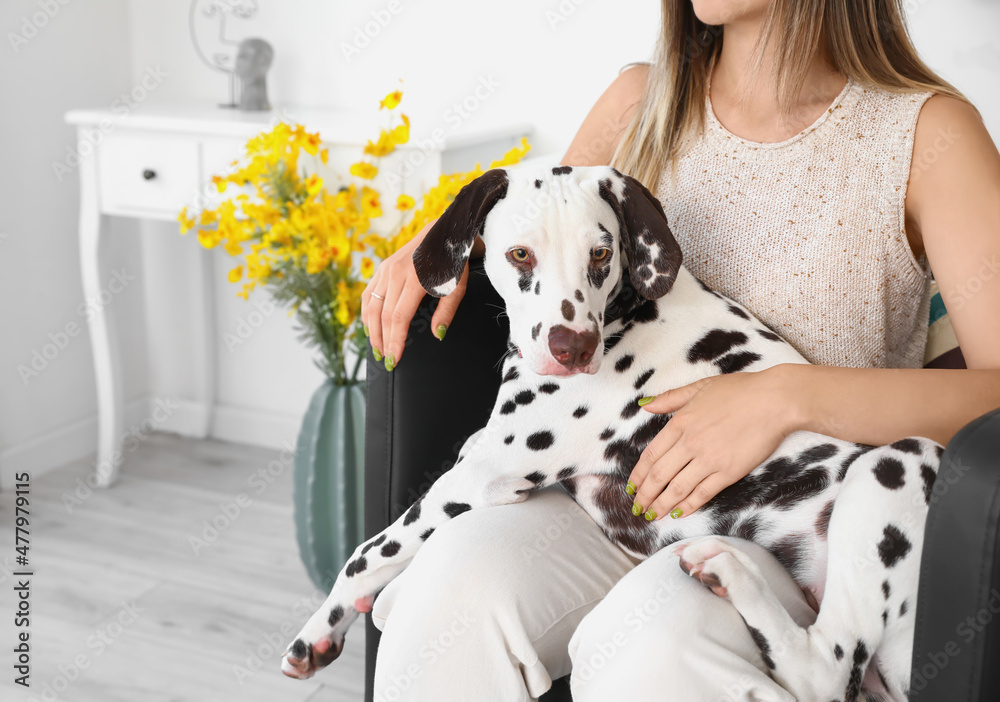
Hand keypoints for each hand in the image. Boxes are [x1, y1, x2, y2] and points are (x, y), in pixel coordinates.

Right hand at [361, 219, 466, 369]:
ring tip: (377, 348)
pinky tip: (370, 326)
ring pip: (371, 306)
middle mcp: (395, 274)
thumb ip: (446, 312)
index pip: (398, 317)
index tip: (394, 358)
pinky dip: (367, 313)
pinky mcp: (382, 268)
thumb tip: (437, 335)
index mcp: (415, 279)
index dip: (395, 340)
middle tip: (386, 360)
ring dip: (371, 330)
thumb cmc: (453, 262)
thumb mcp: (457, 287)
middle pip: (382, 315)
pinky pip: (369, 294)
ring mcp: (386, 269)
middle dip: (382, 341)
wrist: (444, 233)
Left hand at [627, 366, 801, 520]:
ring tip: (652, 516)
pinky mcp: (729, 472)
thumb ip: (671, 398)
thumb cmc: (741, 390)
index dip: (639, 475)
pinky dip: (688, 505)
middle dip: (645, 495)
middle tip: (638, 508)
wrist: (775, 400)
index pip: (651, 455)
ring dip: (661, 505)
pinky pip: (703, 493)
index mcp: (680, 422)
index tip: (631, 487)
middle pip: (659, 475)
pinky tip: (679, 513)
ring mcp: (709, 459)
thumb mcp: (700, 386)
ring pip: (677, 488)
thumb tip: (646, 405)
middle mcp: (690, 442)